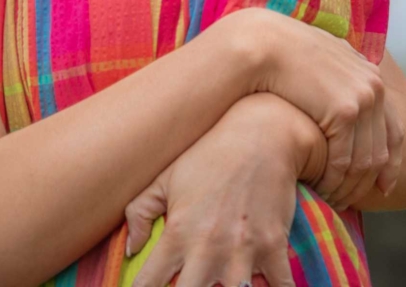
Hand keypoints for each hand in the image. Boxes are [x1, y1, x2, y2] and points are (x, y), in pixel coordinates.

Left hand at [121, 95, 308, 286]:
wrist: (261, 134)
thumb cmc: (208, 155)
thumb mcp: (166, 178)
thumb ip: (139, 212)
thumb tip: (130, 249)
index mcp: (178, 233)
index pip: (148, 284)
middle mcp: (208, 247)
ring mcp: (243, 250)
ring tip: (220, 285)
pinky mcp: (275, 247)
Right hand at [216, 9, 397, 207]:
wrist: (262, 45)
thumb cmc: (282, 57)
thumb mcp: (322, 66)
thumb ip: (339, 80)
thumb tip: (344, 98)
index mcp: (371, 76)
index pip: (394, 128)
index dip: (392, 162)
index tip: (384, 187)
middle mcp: (374, 86)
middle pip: (381, 150)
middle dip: (368, 182)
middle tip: (352, 202)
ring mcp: (362, 98)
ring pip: (364, 161)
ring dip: (349, 187)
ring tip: (333, 201)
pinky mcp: (344, 111)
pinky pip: (344, 160)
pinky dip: (334, 180)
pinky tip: (321, 189)